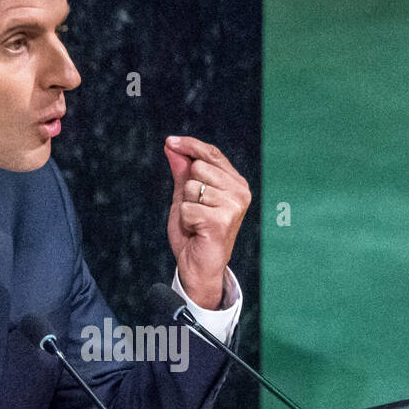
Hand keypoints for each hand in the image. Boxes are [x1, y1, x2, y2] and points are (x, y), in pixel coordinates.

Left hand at [164, 135, 250, 308]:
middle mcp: (240, 192)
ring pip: (191, 187)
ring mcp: (233, 205)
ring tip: (196, 222)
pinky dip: (185, 220)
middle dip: (187, 188)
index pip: (211, 154)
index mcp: (235, 183)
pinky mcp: (222, 220)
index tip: (169, 141)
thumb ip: (182, 172)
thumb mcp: (185, 197)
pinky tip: (196, 231)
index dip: (189, 145)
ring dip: (186, 206)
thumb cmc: (194, 233)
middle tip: (195, 211)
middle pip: (198, 166)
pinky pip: (187, 207)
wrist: (198, 267)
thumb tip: (171, 146)